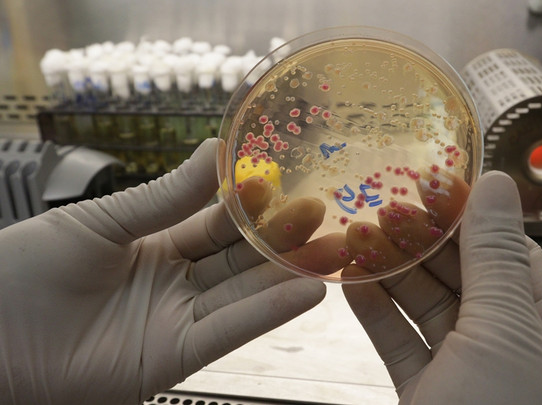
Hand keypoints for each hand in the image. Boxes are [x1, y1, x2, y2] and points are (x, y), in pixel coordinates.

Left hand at [0, 138, 348, 404]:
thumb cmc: (21, 272)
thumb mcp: (101, 222)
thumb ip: (165, 196)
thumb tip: (216, 150)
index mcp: (153, 245)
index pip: (215, 221)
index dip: (249, 202)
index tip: (284, 178)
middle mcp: (173, 283)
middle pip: (239, 257)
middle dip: (282, 236)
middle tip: (325, 211)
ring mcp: (176, 321)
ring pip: (243, 293)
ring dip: (289, 274)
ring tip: (333, 250)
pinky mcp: (173, 358)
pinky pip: (228, 331)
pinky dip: (268, 312)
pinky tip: (306, 291)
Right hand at [342, 171, 541, 403]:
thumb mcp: (506, 333)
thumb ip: (494, 258)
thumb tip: (495, 184)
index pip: (513, 258)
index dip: (473, 218)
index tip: (434, 183)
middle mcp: (514, 355)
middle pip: (466, 280)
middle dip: (424, 242)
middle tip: (383, 203)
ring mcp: (467, 379)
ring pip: (428, 312)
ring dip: (394, 273)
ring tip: (360, 235)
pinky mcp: (427, 399)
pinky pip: (401, 347)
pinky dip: (376, 314)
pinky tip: (353, 282)